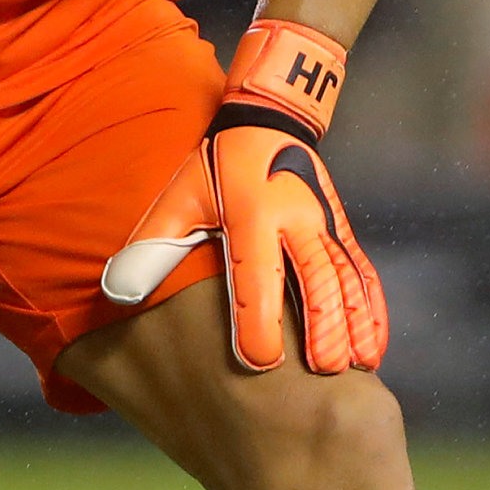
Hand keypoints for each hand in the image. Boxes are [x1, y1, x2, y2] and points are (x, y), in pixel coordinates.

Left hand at [101, 21, 388, 374]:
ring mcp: (326, 226)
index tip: (258, 361)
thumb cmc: (218, 165)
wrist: (271, 119)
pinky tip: (373, 348)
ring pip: (347, 280)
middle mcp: (297, 220)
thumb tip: (116, 292)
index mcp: (253, 214)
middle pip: (317, 279)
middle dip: (323, 327)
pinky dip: (371, 312)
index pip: (256, 273)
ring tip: (358, 368)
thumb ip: (153, 242)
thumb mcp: (181, 193)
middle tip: (324, 371)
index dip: (257, 320)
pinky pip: (362, 274)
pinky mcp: (343, 232)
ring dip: (355, 325)